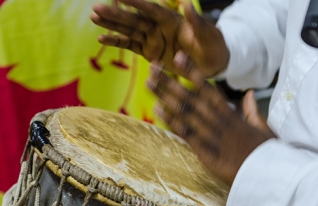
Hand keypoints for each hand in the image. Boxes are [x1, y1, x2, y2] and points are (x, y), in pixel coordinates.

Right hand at [90, 0, 228, 77]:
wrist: (211, 63)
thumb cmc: (213, 46)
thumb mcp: (209, 35)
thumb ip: (197, 22)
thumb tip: (187, 4)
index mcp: (171, 19)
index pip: (150, 8)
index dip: (135, 1)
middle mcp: (158, 27)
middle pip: (134, 19)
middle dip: (115, 14)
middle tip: (95, 8)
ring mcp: (153, 40)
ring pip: (128, 31)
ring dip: (112, 26)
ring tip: (94, 18)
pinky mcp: (149, 53)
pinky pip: (131, 46)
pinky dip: (117, 43)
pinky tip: (102, 39)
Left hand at [146, 60, 274, 186]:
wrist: (268, 178)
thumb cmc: (266, 154)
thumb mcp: (265, 129)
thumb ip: (253, 111)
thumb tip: (249, 93)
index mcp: (232, 115)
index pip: (209, 89)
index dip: (193, 73)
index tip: (179, 58)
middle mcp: (218, 121)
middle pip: (191, 97)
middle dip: (171, 81)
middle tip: (154, 66)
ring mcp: (211, 136)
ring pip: (185, 112)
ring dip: (166, 96)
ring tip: (150, 83)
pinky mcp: (206, 152)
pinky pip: (186, 134)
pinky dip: (172, 121)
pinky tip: (158, 109)